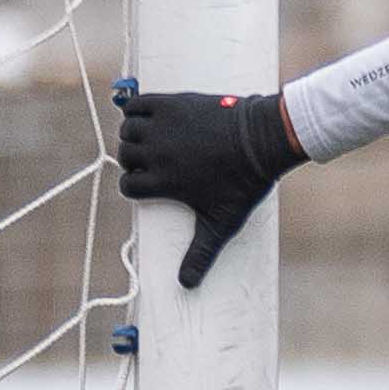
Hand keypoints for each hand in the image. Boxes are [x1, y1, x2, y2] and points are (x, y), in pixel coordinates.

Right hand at [115, 84, 302, 288]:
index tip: (151, 183)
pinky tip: (147, 116)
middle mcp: (156, 153)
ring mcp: (162, 127)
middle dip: (134, 159)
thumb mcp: (222, 222)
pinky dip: (135, 109)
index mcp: (163, 182)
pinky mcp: (171, 103)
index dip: (137, 186)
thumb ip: (201, 254)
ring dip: (133, 134)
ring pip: (127, 130)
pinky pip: (136, 104)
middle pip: (125, 156)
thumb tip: (186, 285)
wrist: (264, 140)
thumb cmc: (245, 183)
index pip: (128, 186)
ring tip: (152, 138)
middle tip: (154, 159)